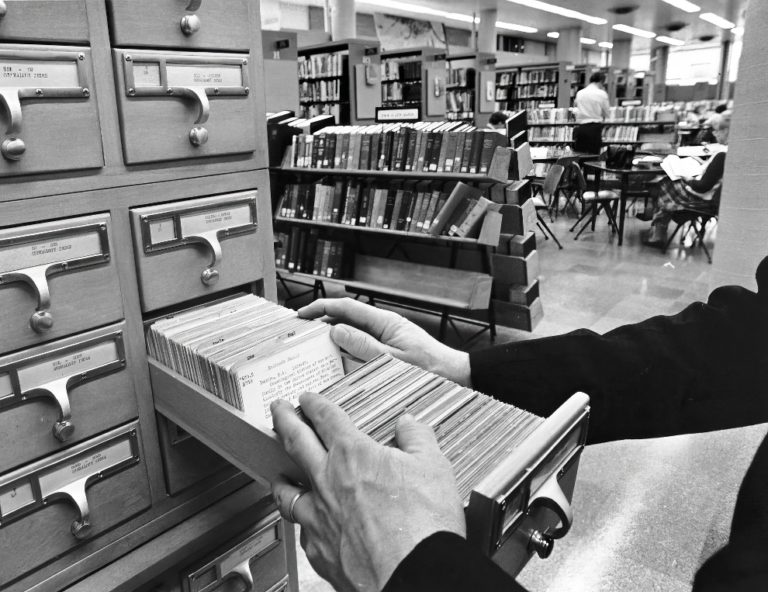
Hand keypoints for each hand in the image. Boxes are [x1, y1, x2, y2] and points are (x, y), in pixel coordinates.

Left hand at [271, 393, 465, 591]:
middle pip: (296, 443)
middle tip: (277, 411)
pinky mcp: (319, 549)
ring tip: (278, 474)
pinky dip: (302, 522)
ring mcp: (319, 517)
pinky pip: (301, 529)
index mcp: (354, 455)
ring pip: (287, 490)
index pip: (327, 419)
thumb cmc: (423, 525)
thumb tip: (409, 424)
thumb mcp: (433, 465)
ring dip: (281, 477)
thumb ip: (417, 438)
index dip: (314, 404)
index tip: (306, 399)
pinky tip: (306, 524)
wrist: (414, 575)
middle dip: (284, 422)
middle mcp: (329, 482)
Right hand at [298, 297, 471, 386]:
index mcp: (384, 322)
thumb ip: (363, 345)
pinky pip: (359, 349)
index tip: (300, 315)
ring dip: (329, 339)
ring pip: (350, 335)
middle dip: (320, 323)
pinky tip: (332, 363)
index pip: (345, 307)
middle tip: (298, 334)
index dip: (320, 308)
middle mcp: (382, 327)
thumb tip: (335, 330)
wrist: (454, 377)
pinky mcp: (385, 352)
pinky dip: (343, 352)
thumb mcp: (392, 359)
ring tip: (308, 349)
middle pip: (345, 319)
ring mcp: (383, 339)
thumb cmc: (430, 368)